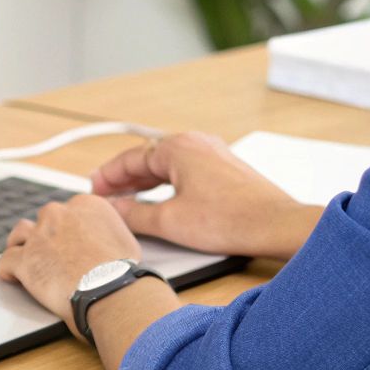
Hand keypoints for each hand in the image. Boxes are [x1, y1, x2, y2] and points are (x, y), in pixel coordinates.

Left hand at [0, 194, 142, 336]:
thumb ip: (107, 231)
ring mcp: (39, 235)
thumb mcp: (125, 239)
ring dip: (22, 245)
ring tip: (26, 259)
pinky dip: (8, 270)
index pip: (69, 210)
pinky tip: (12, 277)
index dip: (67, 228)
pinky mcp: (24, 259)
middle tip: (52, 254)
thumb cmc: (121, 273)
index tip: (68, 241)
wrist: (110, 291)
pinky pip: (6, 261)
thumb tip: (104, 239)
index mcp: (86, 205)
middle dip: (46, 235)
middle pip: (45, 219)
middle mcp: (60, 214)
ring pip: (20, 233)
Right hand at [90, 131, 322, 260]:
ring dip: (146, 181)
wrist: (274, 225)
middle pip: (149, 158)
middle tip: (106, 195)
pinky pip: (186, 171)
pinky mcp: (225, 170)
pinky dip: (167, 183)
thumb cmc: (230, 220)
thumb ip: (134, 214)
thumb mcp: (169, 221)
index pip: (131, 158)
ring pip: (168, 164)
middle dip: (125, 178)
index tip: (94, 189)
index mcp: (178, 147)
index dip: (108, 176)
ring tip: (129, 199)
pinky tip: (163, 200)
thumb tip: (113, 210)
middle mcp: (196, 143)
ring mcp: (213, 154)